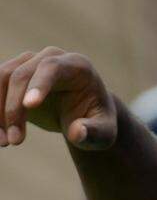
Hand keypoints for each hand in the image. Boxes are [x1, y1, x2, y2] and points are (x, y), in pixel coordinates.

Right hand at [0, 47, 116, 148]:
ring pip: (1, 79)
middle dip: (14, 110)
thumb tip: (77, 132)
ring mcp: (29, 63)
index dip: (39, 84)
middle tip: (15, 142)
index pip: (52, 67)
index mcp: (78, 66)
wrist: (83, 116)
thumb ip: (94, 133)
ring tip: (4, 142)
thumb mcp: (103, 132)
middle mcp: (50, 57)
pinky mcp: (13, 74)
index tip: (29, 107)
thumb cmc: (96, 122)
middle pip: (21, 75)